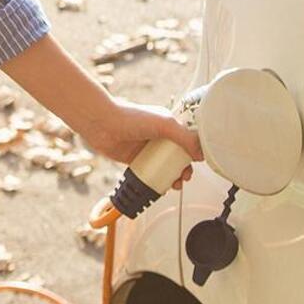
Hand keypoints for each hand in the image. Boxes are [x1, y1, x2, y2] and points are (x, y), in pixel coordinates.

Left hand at [76, 97, 203, 190]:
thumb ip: (185, 138)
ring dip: (173, 177)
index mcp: (168, 124)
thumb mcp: (164, 125)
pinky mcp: (135, 159)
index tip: (198, 163)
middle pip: (178, 156)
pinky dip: (157, 181)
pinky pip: (150, 173)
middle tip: (185, 177)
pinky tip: (162, 186)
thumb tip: (201, 154)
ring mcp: (147, 148)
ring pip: (165, 166)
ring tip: (175, 184)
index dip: (194, 152)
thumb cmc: (130, 117)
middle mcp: (159, 136)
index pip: (188, 139)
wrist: (102, 124)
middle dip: (184, 168)